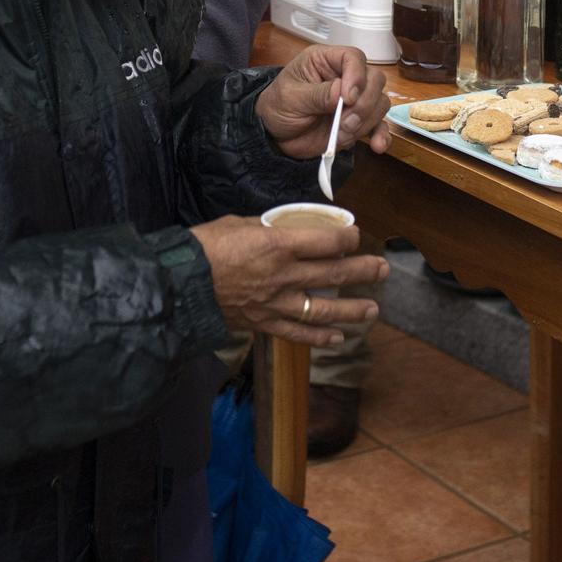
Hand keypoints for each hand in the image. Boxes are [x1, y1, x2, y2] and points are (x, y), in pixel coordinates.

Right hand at [191, 216, 386, 346]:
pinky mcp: (264, 323)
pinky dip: (319, 337)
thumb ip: (268, 228)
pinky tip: (337, 337)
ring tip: (372, 309)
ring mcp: (276, 303)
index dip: (348, 236)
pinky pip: (298, 333)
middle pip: (334, 274)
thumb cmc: (205, 247)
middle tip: (382, 269)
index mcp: (278, 245)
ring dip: (351, 310)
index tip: (356, 234)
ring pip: (323, 309)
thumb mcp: (239, 224)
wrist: (179, 285)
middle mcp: (284, 275)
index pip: (327, 241)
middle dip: (363, 271)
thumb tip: (286, 228)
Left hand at [254, 45, 392, 158]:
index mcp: (325, 61)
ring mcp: (354, 101)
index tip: (347, 98)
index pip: (353, 57)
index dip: (357, 76)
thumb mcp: (291, 97)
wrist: (276, 136)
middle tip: (344, 122)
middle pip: (374, 79)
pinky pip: (379, 125)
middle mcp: (344, 77)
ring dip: (366, 121)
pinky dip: (381, 135)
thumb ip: (316, 94)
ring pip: (380, 102)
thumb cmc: (278, 107)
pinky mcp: (358, 122)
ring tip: (342, 134)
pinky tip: (377, 146)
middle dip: (364, 103)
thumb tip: (341, 92)